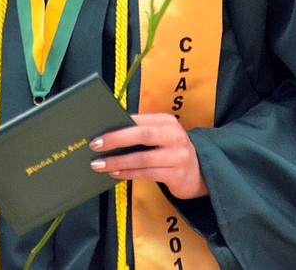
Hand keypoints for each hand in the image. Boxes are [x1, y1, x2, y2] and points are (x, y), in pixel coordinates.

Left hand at [88, 113, 207, 198]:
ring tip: (100, 164)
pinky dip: (129, 173)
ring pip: (142, 158)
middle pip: (141, 135)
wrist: (200, 173)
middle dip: (115, 140)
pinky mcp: (178, 174)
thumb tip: (108, 132)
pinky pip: (147, 174)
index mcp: (166, 121)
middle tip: (95, 145)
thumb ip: (140, 131)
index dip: (117, 126)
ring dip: (118, 161)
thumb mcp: (160, 136)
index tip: (97, 132)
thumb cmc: (170, 151)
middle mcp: (174, 136)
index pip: (139, 121)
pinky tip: (115, 173)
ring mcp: (178, 156)